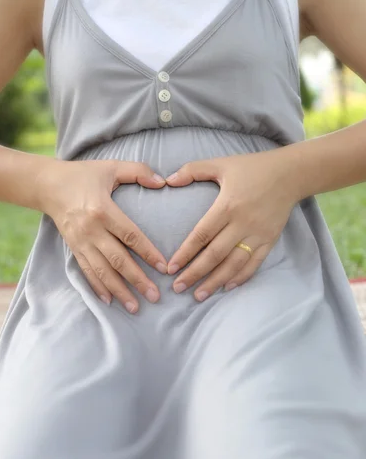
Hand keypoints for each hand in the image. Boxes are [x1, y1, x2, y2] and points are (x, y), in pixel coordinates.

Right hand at [38, 159, 167, 313]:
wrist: (48, 185)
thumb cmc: (83, 175)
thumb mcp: (111, 167)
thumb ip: (138, 171)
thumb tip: (162, 181)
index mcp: (103, 210)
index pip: (130, 236)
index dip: (148, 253)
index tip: (164, 267)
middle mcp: (91, 230)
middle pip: (118, 260)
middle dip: (137, 280)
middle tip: (156, 296)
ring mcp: (81, 242)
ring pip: (102, 271)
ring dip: (120, 290)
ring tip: (136, 306)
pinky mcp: (73, 248)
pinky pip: (87, 271)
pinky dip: (98, 287)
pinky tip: (109, 301)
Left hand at [165, 150, 298, 301]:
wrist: (291, 174)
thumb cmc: (252, 167)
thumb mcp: (221, 163)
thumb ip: (192, 170)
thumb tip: (167, 180)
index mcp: (228, 206)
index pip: (202, 235)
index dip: (185, 253)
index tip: (171, 268)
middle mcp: (242, 223)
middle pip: (215, 255)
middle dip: (195, 273)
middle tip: (177, 288)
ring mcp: (258, 234)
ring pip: (234, 264)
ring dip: (215, 281)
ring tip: (198, 295)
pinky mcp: (270, 240)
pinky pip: (254, 263)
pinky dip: (241, 277)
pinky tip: (226, 287)